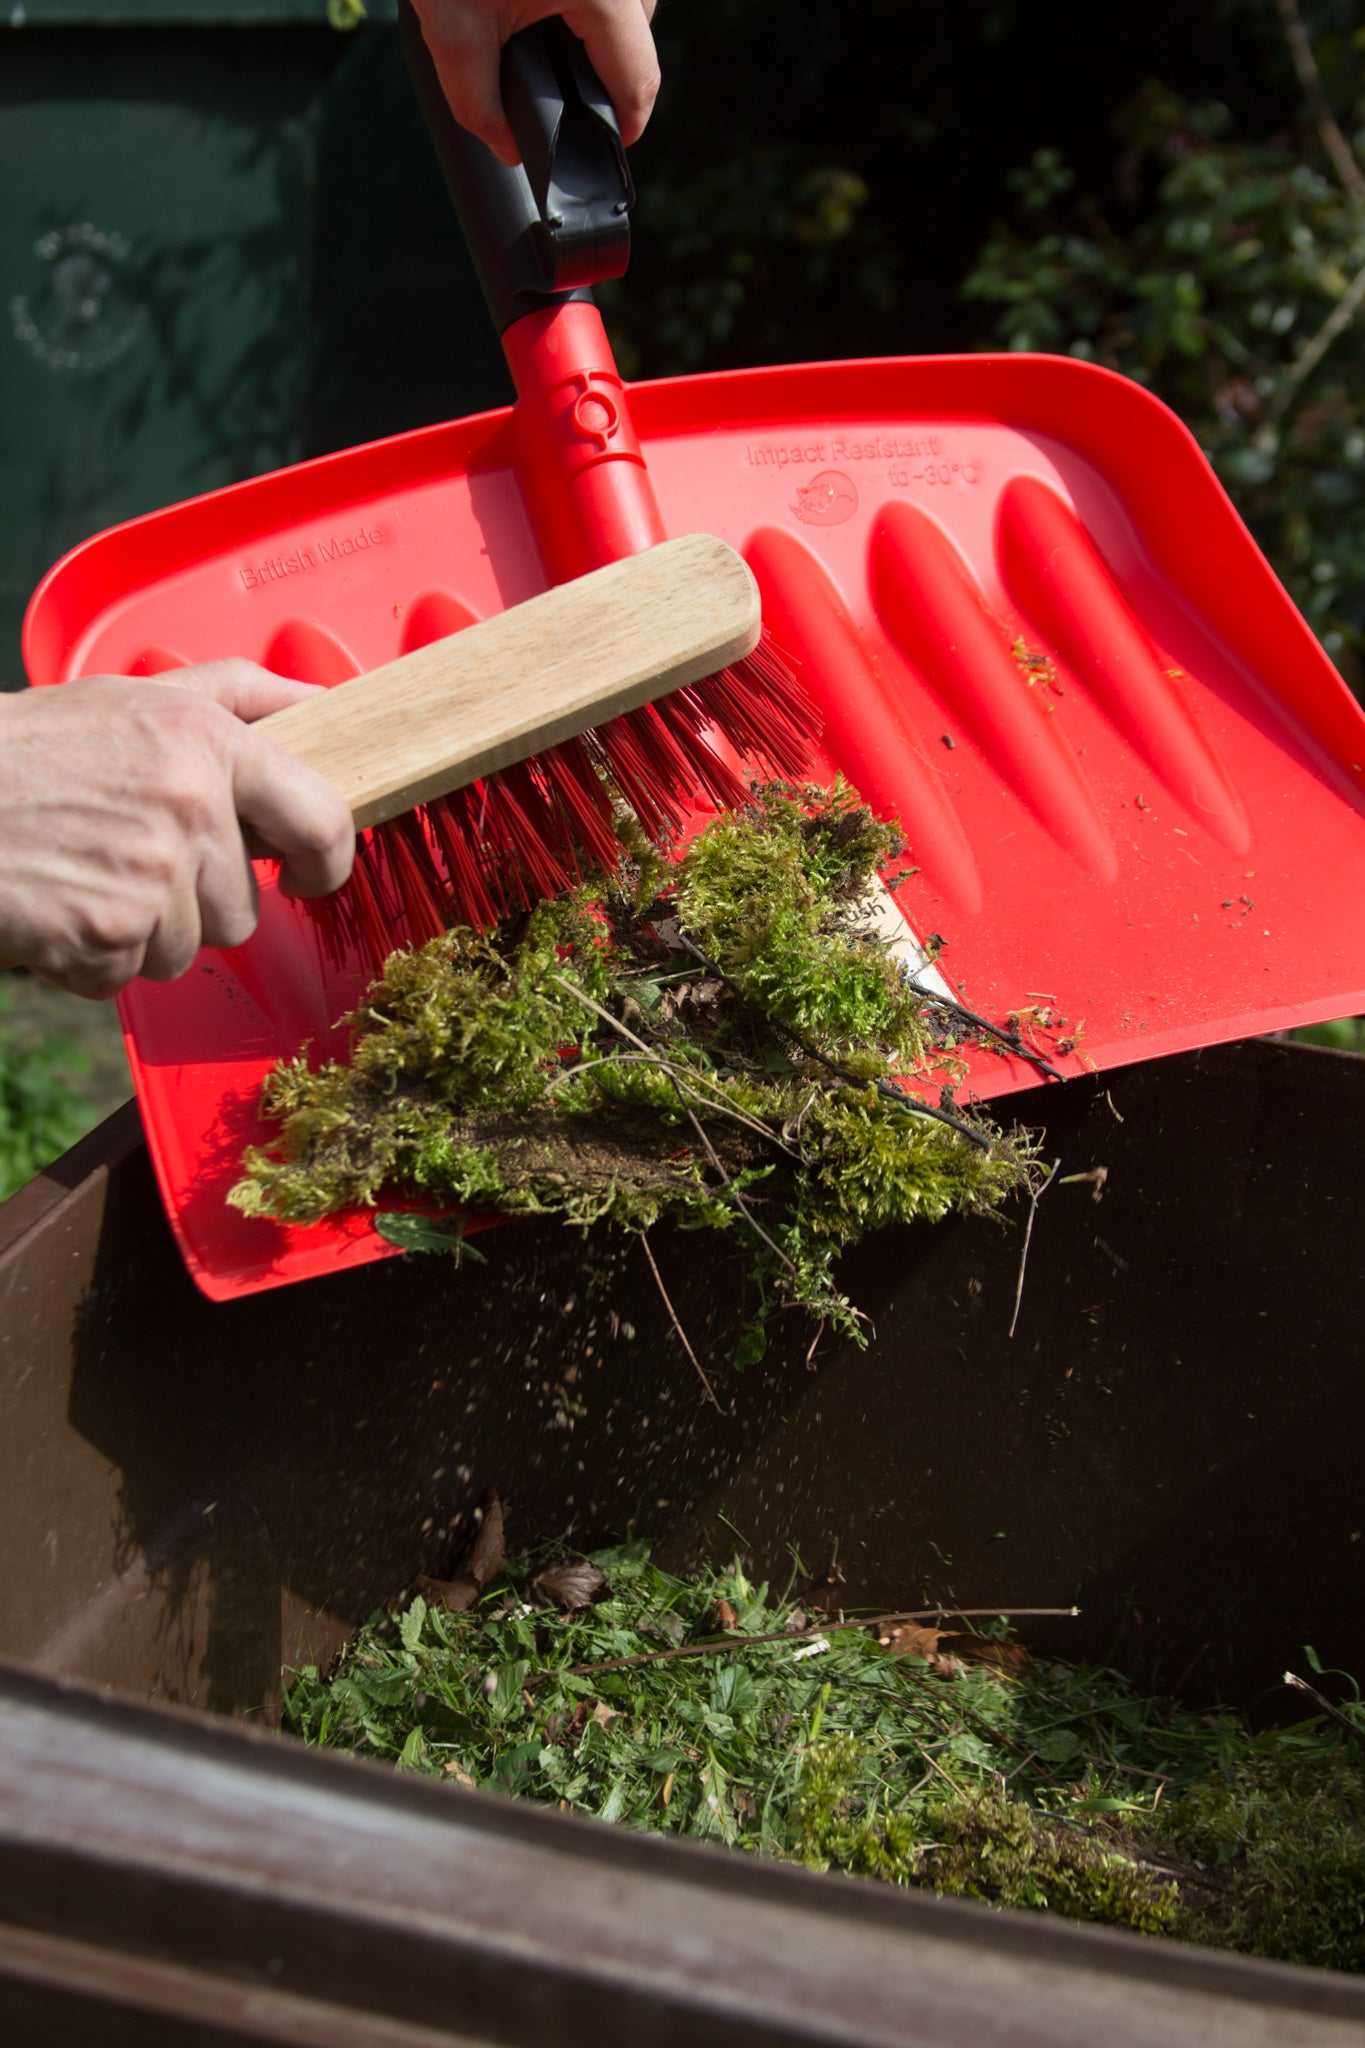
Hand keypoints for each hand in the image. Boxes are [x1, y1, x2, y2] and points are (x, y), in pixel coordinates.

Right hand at [0, 664, 354, 999]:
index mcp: (208, 740)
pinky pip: (127, 975)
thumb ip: (240, 699)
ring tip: (80, 875)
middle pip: (243, 906)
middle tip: (125, 858)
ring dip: (138, 932)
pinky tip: (53, 907)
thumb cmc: (30, 751)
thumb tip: (329, 709)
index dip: (328, 862)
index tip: (310, 876)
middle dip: (193, 901)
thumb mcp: (136, 698)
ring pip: (189, 948)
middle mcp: (190, 804)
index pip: (323, 820)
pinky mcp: (109, 932)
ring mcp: (152, 873)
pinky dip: (88, 960)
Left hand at [410, 0, 659, 165]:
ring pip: (638, 1)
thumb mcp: (452, 28)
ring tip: (558, 38)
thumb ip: (479, 104)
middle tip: (564, 87)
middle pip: (643, 36)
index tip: (608, 146)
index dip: (625, 126)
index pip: (638, 80)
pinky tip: (558, 1)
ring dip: (608, 27)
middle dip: (609, 71)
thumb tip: (508, 147)